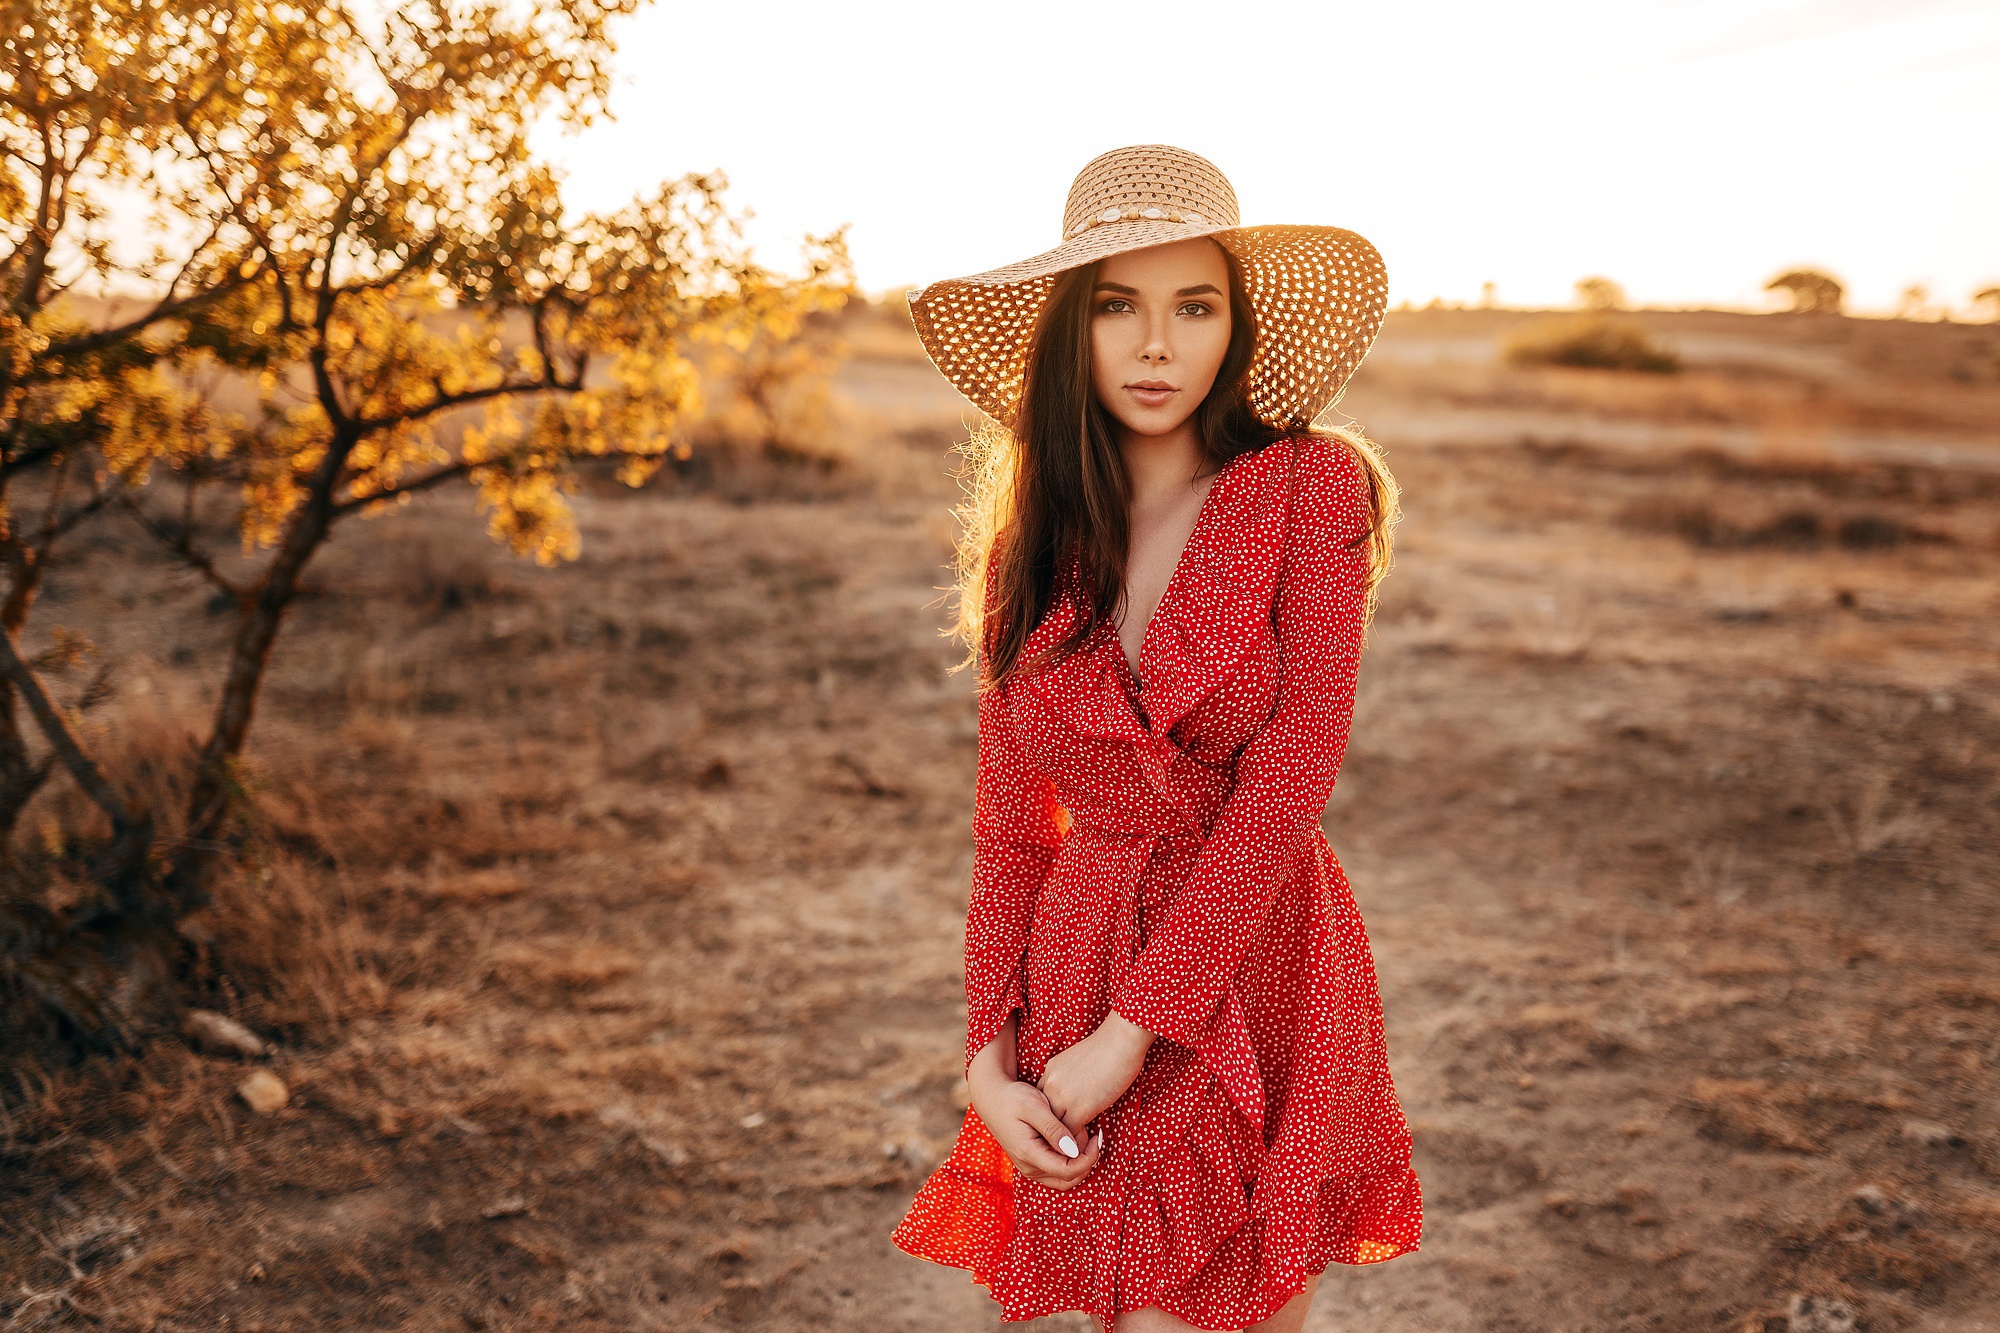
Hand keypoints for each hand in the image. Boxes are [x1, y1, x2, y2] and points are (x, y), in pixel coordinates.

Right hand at [968, 1019, 1101, 1189]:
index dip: (1089, 1157)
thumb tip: (1074, 1151)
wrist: (992, 1099)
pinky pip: (1058, 1171)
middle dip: (1087, 1160)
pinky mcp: (1033, 1163)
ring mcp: (1030, 1168)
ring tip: (1081, 1133)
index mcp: (1029, 1154)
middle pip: (1069, 1179)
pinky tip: (1073, 1138)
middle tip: (1091, 1134)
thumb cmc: (1013, 1098)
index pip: (1068, 1170)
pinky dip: (1070, 1159)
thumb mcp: (1034, 1106)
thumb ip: (1053, 1129)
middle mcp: (1029, 1168)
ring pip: (1065, 1178)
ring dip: (1080, 1161)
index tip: (1097, 1136)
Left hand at [1037, 1010, 1153, 1138]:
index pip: (1043, 1099)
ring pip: (1055, 1129)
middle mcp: (1051, 1083)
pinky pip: (1071, 1135)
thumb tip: (1079, 1090)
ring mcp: (1062, 1097)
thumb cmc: (1110, 1046)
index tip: (1065, 1121)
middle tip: (1065, 1141)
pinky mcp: (1079, 1109)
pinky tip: (1087, 1144)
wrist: (1121, 1041)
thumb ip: (1072, 1076)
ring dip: (1065, 1139)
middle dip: (1055, 1129)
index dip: (1053, 1113)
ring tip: (1076, 1148)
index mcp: (1050, 1070)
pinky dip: (1077, 1143)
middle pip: (1045, 1116)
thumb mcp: (1079, 1058)